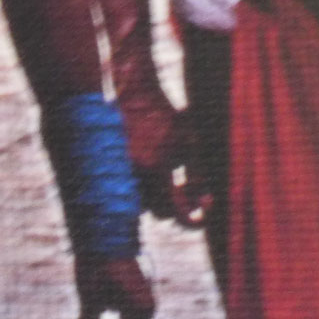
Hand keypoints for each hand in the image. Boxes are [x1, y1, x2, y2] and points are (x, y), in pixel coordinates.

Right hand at [118, 91, 208, 226]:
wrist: (137, 96)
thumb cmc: (168, 118)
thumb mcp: (191, 144)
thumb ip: (197, 175)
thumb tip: (203, 203)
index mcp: (158, 168)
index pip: (176, 211)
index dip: (192, 222)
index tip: (202, 218)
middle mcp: (137, 172)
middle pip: (158, 212)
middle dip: (174, 207)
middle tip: (183, 189)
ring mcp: (122, 169)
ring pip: (141, 203)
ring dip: (156, 199)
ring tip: (165, 179)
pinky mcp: (115, 165)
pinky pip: (130, 189)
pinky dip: (142, 189)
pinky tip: (151, 171)